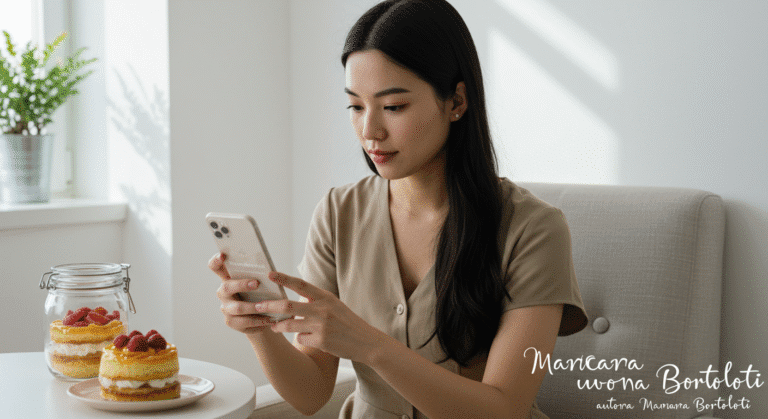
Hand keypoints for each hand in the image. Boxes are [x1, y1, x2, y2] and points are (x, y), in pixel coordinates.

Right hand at [208, 253, 276, 334]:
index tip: (223, 255)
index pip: (215, 267)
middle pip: (226, 286)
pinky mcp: (231, 322)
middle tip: (257, 283)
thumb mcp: (260, 282)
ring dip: (252, 307)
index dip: (216, 260)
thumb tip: (269, 270)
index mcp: (228, 278)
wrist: (262, 316)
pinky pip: (244, 322)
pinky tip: (270, 319)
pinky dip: (258, 321)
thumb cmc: (261, 293)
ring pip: (237, 308)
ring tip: (266, 306)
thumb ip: (259, 275)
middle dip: (241, 284)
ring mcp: (226, 308)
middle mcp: (223, 292)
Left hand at [256, 271, 391, 362]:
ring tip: (273, 326)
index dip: (284, 279)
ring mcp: (321, 325)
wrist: (365, 341)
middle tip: (257, 305)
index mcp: (325, 296)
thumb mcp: (334, 305)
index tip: (269, 274)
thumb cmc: (347, 322)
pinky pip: (300, 338)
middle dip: (269, 305)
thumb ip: (316, 300)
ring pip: (289, 324)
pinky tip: (310, 339)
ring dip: (278, 325)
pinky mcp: (320, 340)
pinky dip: (301, 338)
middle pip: (288, 305)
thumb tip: (295, 297)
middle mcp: (322, 309)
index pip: (300, 284)